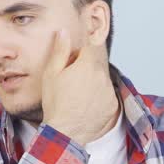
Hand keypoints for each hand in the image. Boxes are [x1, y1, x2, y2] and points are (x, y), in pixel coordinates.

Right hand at [39, 29, 118, 145]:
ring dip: (93, 84)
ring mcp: (109, 92)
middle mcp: (102, 76)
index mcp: (88, 64)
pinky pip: (106, 96)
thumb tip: (64, 32)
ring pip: (101, 80)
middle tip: (71, 83)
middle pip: (95, 65)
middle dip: (85, 69)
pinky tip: (85, 106)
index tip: (72, 63)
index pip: (89, 48)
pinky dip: (98, 98)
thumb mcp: (51, 73)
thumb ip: (60, 50)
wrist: (65, 132)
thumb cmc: (55, 103)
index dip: (79, 54)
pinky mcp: (112, 106)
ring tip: (77, 97)